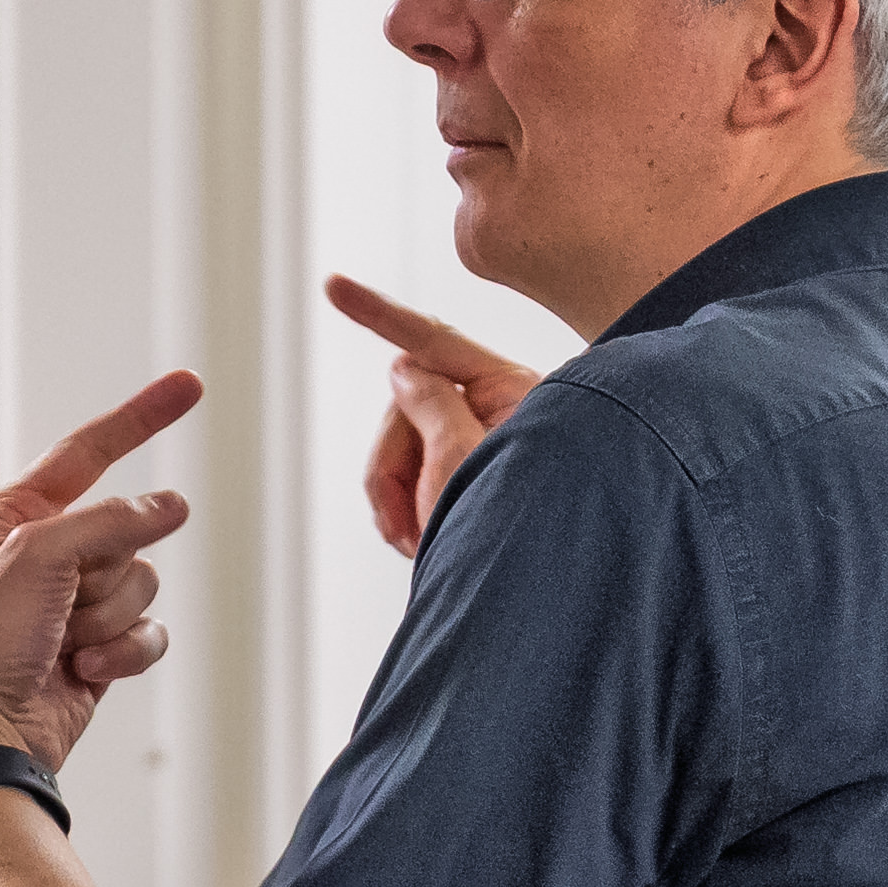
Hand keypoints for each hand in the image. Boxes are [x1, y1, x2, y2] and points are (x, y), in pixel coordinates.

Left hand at [0, 371, 197, 778]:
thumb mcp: (38, 557)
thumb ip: (110, 521)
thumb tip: (172, 506)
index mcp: (13, 517)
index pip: (87, 451)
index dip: (139, 417)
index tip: (187, 386)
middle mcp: (47, 553)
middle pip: (127, 530)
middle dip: (104, 571)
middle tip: (60, 603)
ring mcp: (77, 601)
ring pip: (143, 582)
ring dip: (110, 616)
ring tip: (65, 642)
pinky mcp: (102, 645)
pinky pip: (149, 630)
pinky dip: (125, 650)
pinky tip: (86, 668)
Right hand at [332, 274, 536, 555]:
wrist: (554, 600)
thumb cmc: (526, 528)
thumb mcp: (463, 457)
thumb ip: (430, 401)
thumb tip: (405, 368)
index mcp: (514, 390)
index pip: (436, 340)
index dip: (380, 312)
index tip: (333, 285)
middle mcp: (506, 410)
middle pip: (412, 406)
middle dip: (390, 462)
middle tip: (394, 523)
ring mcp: (492, 447)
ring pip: (408, 447)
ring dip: (395, 495)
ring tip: (414, 542)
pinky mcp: (480, 481)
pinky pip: (419, 479)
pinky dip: (406, 509)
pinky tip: (421, 542)